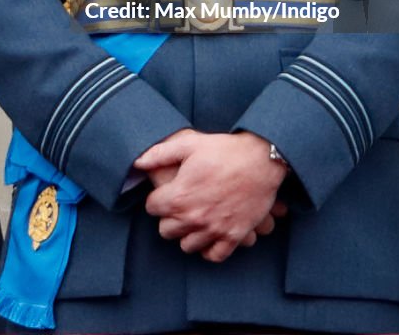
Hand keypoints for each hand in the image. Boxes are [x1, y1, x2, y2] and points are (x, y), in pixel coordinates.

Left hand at [133, 129, 287, 261]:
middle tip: (178, 206)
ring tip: (193, 219)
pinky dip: (209, 248)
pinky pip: (214, 255)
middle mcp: (194, 218)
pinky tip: (209, 235)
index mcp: (179, 196)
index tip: (165, 192)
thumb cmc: (223, 150)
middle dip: (168, 218)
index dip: (156, 198)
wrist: (260, 160)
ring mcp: (214, 230)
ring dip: (187, 234)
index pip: (152, 208)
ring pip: (187, 246)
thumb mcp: (188, 144)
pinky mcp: (234, 236)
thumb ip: (160, 154)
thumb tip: (138, 162)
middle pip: (166, 231)